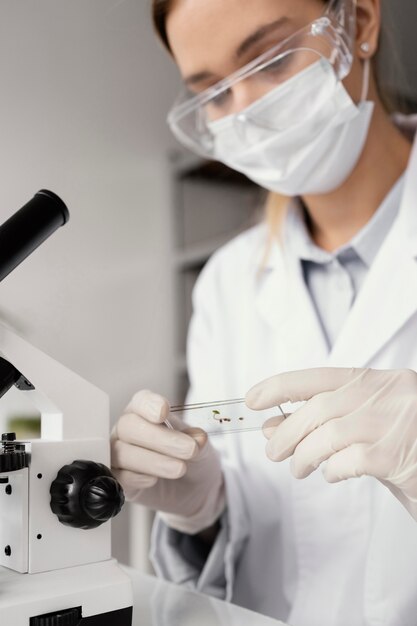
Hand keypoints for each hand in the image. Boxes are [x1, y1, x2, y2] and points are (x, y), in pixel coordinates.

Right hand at [111, 390, 224, 533]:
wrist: (192, 487)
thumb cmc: (191, 458)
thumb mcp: (200, 446)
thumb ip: (196, 440)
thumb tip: (198, 438)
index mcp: (146, 411)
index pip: (141, 401)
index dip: (149, 405)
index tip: (164, 411)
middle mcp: (128, 429)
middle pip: (129, 426)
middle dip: (159, 438)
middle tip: (188, 449)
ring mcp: (119, 453)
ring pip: (122, 452)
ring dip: (153, 461)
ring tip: (180, 469)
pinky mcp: (118, 479)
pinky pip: (119, 476)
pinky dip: (137, 478)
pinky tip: (154, 480)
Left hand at [246, 368, 416, 520]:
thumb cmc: (406, 447)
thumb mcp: (364, 427)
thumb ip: (323, 424)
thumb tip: (272, 427)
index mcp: (380, 381)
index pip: (320, 376)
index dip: (281, 385)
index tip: (253, 398)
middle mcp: (390, 394)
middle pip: (320, 407)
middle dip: (287, 431)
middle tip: (273, 450)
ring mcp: (397, 423)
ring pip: (329, 434)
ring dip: (303, 454)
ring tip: (298, 469)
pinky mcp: (400, 456)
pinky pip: (350, 460)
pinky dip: (331, 469)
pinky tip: (332, 474)